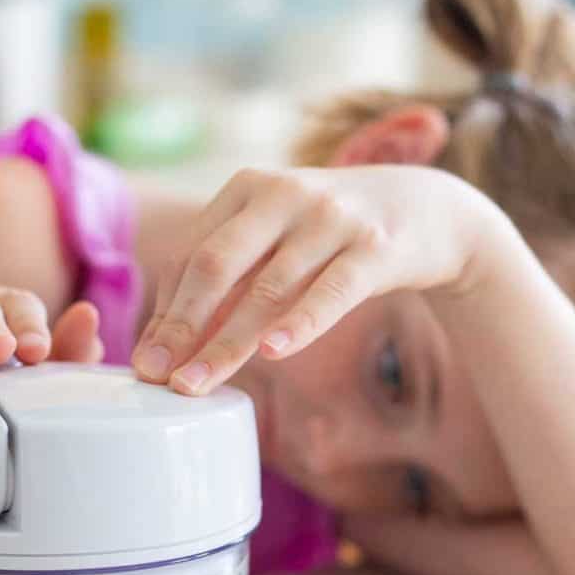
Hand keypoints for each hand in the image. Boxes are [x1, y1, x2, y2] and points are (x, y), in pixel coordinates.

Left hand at [131, 165, 488, 394]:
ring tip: (195, 385)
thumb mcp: (277, 239)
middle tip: (156, 378)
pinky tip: (273, 352)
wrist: (428, 210)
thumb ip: (230, 277)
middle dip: (181, 327)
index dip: (165, 312)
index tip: (146, 363)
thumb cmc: (333, 235)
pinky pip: (331, 291)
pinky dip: (301, 323)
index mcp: (247, 189)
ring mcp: (331, 218)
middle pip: (215, 266)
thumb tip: (169, 341)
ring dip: (227, 343)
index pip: (190, 256)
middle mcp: (283, 195)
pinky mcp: (375, 247)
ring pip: (267, 288)